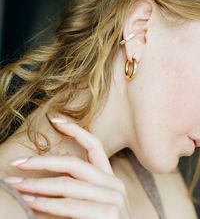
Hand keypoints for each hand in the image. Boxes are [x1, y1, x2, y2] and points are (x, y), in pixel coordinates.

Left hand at [5, 118, 132, 218]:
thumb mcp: (93, 199)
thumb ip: (79, 178)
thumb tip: (63, 152)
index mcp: (110, 179)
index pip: (94, 146)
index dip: (75, 130)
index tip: (55, 120)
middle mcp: (114, 185)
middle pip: (74, 164)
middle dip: (42, 162)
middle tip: (18, 163)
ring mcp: (113, 200)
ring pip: (67, 184)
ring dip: (37, 185)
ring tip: (16, 185)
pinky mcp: (108, 216)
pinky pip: (68, 206)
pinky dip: (46, 204)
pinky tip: (30, 203)